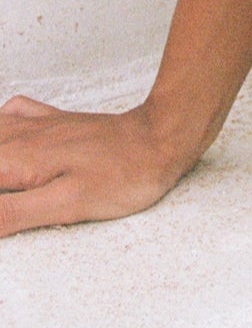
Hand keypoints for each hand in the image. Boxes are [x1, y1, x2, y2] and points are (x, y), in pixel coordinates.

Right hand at [0, 95, 193, 237]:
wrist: (160, 139)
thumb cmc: (122, 176)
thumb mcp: (65, 206)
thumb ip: (11, 213)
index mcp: (18, 160)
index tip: (1, 211)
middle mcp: (22, 137)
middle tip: (6, 199)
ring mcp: (38, 126)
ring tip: (5, 180)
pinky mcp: (55, 122)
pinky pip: (12, 115)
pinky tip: (2, 136)